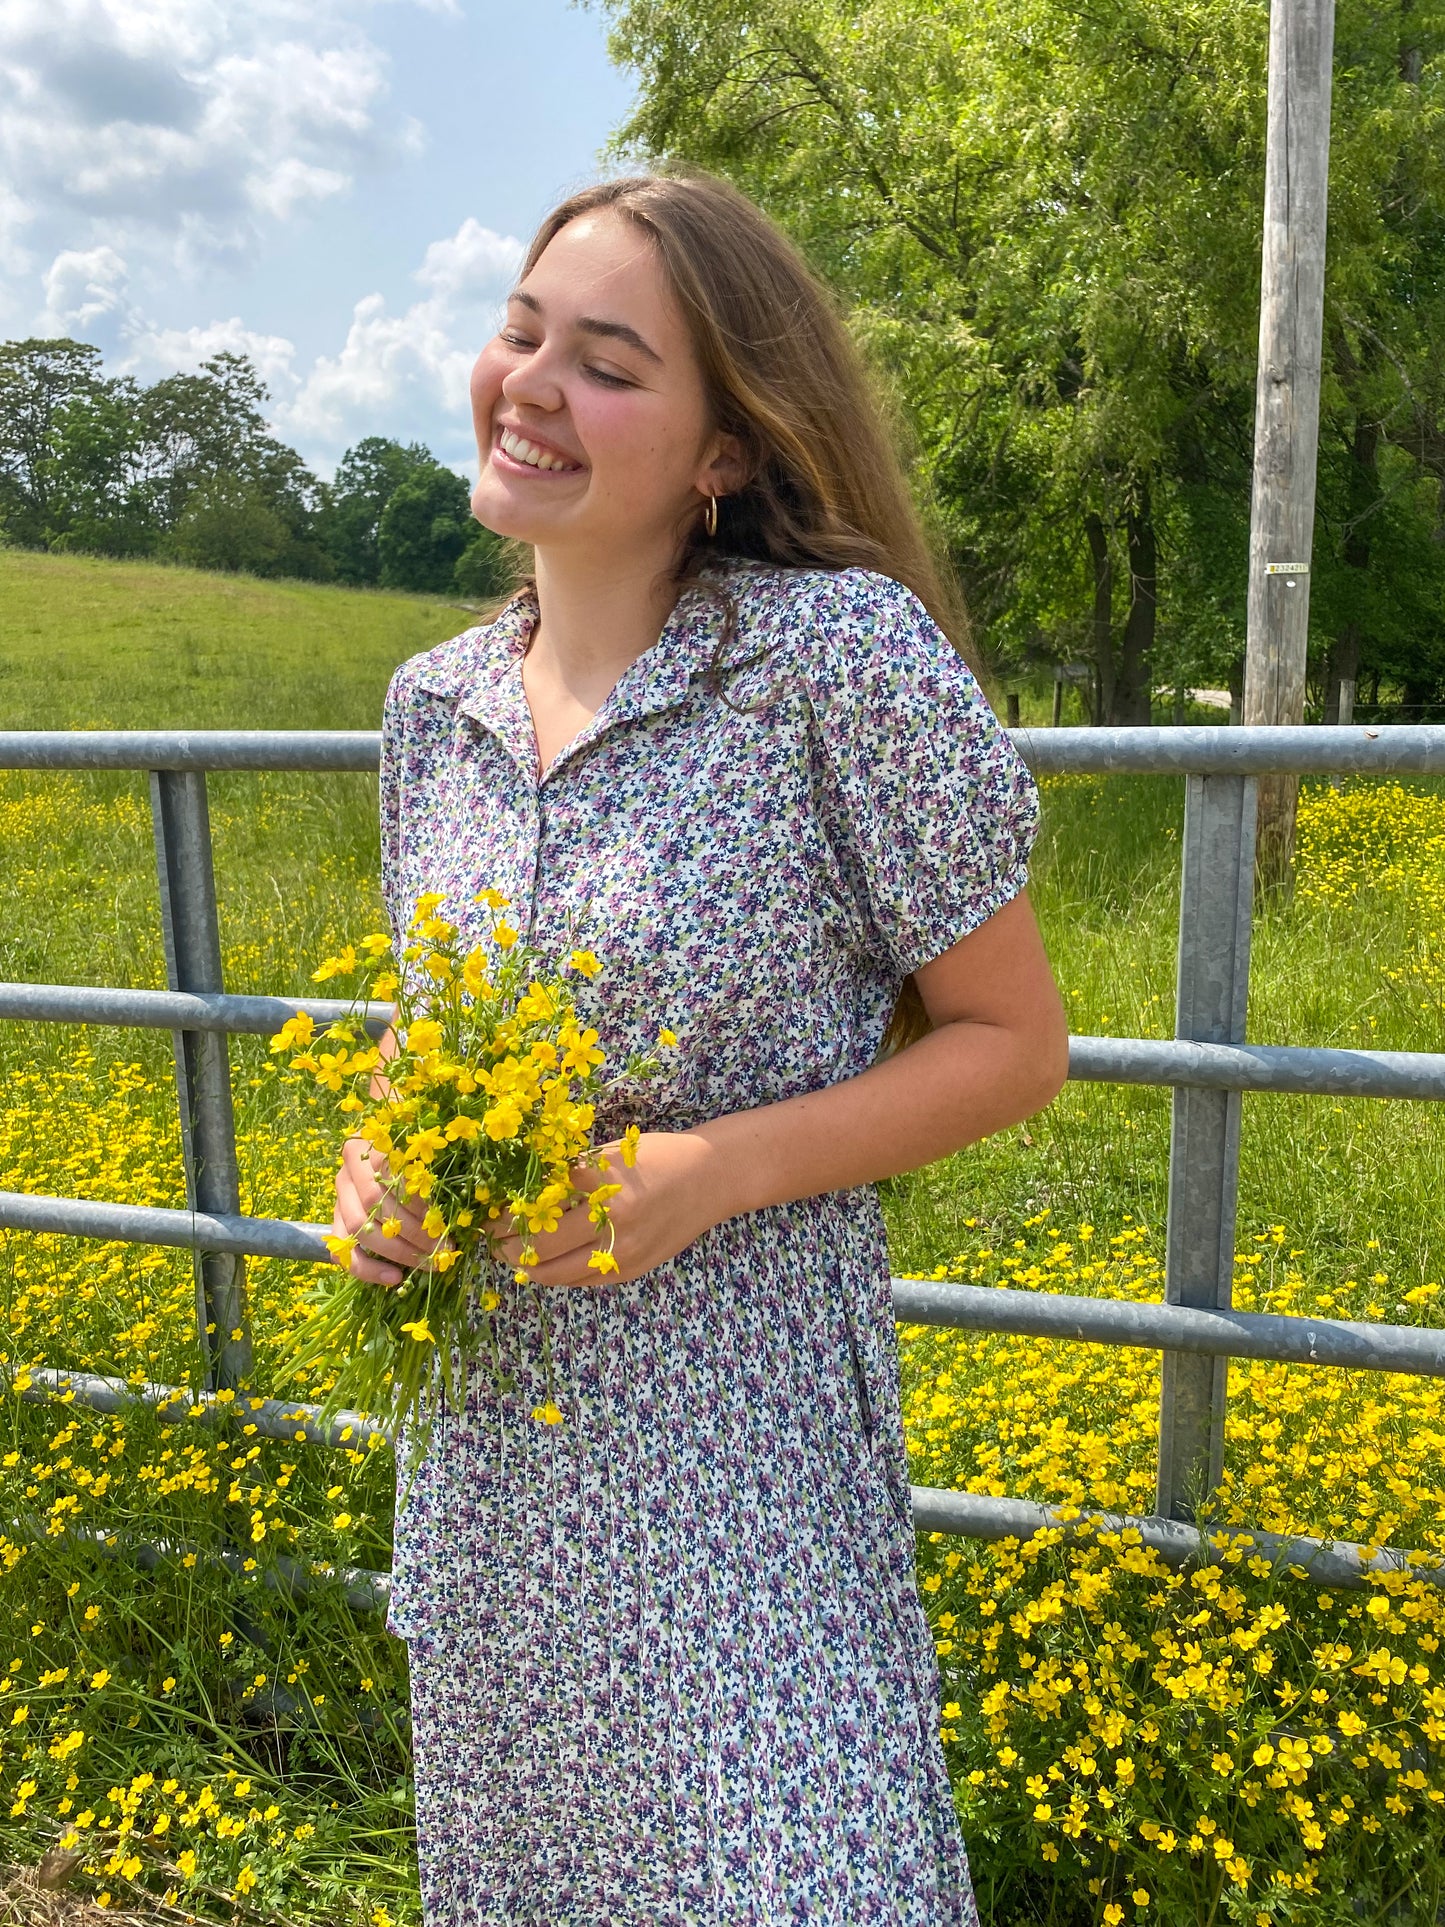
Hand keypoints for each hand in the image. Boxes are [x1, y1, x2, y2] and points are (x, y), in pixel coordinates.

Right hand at [331, 1135, 449, 1287]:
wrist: (370, 1171)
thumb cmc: (405, 1165)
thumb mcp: (414, 1162)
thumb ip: (424, 1176)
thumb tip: (453, 1206)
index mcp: (365, 1149)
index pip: (389, 1176)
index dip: (415, 1201)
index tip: (441, 1220)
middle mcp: (346, 1174)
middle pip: (374, 1205)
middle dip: (412, 1231)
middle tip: (440, 1248)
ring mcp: (338, 1202)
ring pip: (360, 1230)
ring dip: (397, 1251)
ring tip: (425, 1263)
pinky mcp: (335, 1227)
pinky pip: (346, 1256)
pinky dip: (370, 1270)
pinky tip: (395, 1278)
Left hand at [491, 1130, 734, 1287]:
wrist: (709, 1178)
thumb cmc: (655, 1156)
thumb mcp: (607, 1155)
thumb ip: (569, 1175)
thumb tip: (520, 1193)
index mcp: (600, 1185)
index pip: (536, 1207)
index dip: (505, 1216)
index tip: (486, 1215)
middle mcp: (610, 1223)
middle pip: (540, 1247)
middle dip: (507, 1246)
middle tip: (490, 1241)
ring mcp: (622, 1252)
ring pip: (558, 1274)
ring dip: (528, 1268)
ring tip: (512, 1257)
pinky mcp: (631, 1270)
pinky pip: (583, 1281)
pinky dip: (559, 1276)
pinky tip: (546, 1266)